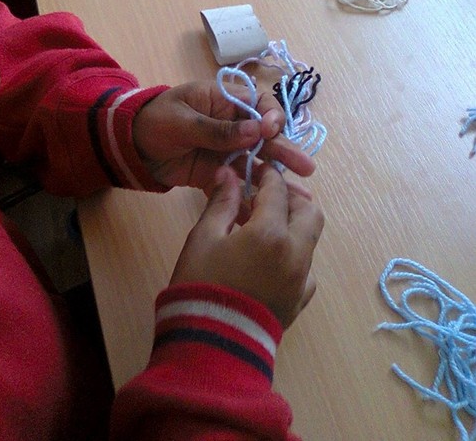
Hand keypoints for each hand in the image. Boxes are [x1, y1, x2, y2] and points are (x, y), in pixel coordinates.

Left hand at [133, 80, 315, 190]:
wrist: (129, 148)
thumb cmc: (154, 121)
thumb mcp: (183, 121)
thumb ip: (217, 129)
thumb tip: (256, 130)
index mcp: (225, 102)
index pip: (259, 104)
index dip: (271, 116)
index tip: (272, 130)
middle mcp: (233, 126)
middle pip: (265, 137)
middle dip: (284, 151)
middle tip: (305, 168)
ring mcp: (227, 151)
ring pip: (257, 163)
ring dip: (276, 179)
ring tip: (300, 198)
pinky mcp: (218, 174)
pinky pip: (238, 185)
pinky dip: (251, 198)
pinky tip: (267, 213)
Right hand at [170, 165, 323, 327]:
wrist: (211, 345)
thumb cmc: (201, 285)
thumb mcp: (203, 238)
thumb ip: (221, 202)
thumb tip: (228, 173)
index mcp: (271, 233)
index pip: (277, 191)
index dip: (267, 175)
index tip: (257, 168)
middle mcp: (296, 252)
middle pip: (310, 211)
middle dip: (291, 197)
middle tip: (267, 196)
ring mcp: (302, 278)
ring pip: (311, 239)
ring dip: (294, 225)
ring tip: (265, 227)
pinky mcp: (301, 300)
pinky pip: (307, 268)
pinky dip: (295, 255)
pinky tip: (272, 259)